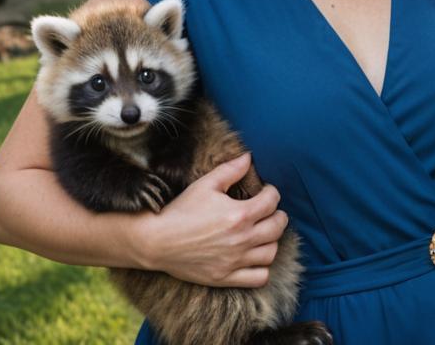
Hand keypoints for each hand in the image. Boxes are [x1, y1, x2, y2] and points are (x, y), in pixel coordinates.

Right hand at [130, 152, 288, 287]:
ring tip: (262, 233)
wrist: (156, 241)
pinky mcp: (226, 277)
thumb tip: (249, 157)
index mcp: (240, 214)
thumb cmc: (180, 210)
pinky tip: (254, 257)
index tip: (265, 192)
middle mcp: (242, 239)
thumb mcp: (205, 184)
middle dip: (278, 215)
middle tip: (269, 212)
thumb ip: (230, 170)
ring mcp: (235, 260)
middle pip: (277, 227)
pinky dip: (262, 268)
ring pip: (271, 252)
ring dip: (271, 241)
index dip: (272, 192)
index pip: (272, 201)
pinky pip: (259, 277)